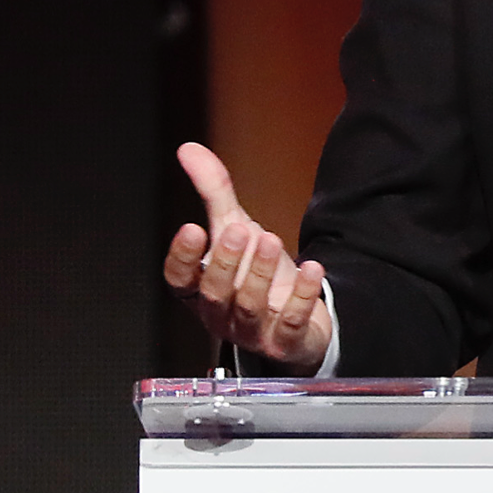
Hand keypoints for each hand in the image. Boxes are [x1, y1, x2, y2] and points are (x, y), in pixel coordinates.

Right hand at [161, 141, 331, 369]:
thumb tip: (189, 149)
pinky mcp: (285, 342)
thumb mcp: (234, 229)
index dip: (182, 257)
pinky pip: (291, 323)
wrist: (295, 317)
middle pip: (215, 294)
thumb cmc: (255, 274)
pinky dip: (302, 295)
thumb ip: (213, 193)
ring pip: (250, 307)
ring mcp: (253, 333)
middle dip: (224, 263)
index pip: (179, 280)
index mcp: (200, 291)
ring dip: (260, 273)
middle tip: (237, 231)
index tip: (191, 228)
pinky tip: (312, 268)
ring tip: (271, 240)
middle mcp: (221, 315)